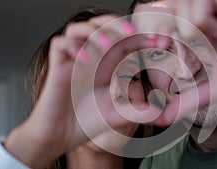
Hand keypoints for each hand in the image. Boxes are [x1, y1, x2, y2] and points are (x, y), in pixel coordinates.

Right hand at [4, 15, 157, 167]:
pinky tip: (84, 60)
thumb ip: (138, 113)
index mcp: (107, 64)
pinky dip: (71, 46)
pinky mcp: (57, 67)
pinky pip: (59, 44)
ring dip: (94, 32)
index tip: (157, 41)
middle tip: (131, 32)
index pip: (123, 40)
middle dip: (116, 24)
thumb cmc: (87, 121)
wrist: (62, 135)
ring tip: (106, 45)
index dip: (139, 36)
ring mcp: (73, 60)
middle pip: (100, 25)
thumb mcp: (118, 116)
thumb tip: (159, 112)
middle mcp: (91, 58)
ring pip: (78, 28)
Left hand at [151, 0, 216, 125]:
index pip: (168, 21)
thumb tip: (161, 119)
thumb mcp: (212, 92)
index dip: (158, 28)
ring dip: (197, 17)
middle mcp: (209, 21)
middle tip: (187, 43)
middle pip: (175, 5)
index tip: (160, 44)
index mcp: (199, 38)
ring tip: (216, 34)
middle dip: (174, 24)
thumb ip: (185, 101)